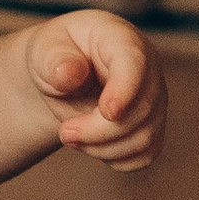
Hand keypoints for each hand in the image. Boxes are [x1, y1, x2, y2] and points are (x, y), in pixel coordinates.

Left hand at [27, 10, 166, 171]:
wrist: (62, 75)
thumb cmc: (55, 56)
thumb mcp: (45, 49)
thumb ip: (54, 59)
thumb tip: (69, 74)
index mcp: (121, 40)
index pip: (135, 64)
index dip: (126, 90)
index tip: (107, 112)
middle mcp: (147, 69)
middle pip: (141, 110)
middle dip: (99, 131)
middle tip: (64, 132)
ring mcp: (153, 100)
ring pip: (144, 138)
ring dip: (103, 148)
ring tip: (70, 137)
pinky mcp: (151, 127)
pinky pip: (145, 155)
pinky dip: (116, 159)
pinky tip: (91, 147)